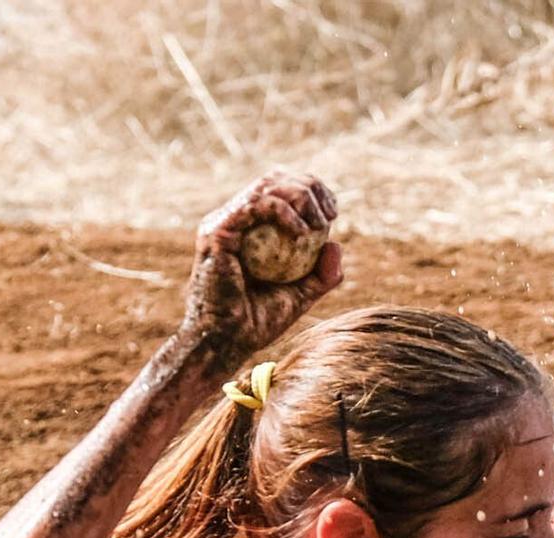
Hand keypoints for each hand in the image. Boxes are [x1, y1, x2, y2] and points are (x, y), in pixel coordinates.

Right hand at [182, 171, 341, 373]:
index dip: (311, 192)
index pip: (281, 192)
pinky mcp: (217, 231)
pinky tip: (303, 233)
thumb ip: (320, 275)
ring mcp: (223, 222)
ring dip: (301, 197)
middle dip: (310, 188)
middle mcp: (234, 219)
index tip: (333, 213)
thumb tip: (336, 245)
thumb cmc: (256, 323)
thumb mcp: (299, 296)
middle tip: (331, 215)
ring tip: (320, 223)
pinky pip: (255, 206)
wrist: (225, 341)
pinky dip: (284, 213)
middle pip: (275, 180)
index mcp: (249, 229)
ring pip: (266, 186)